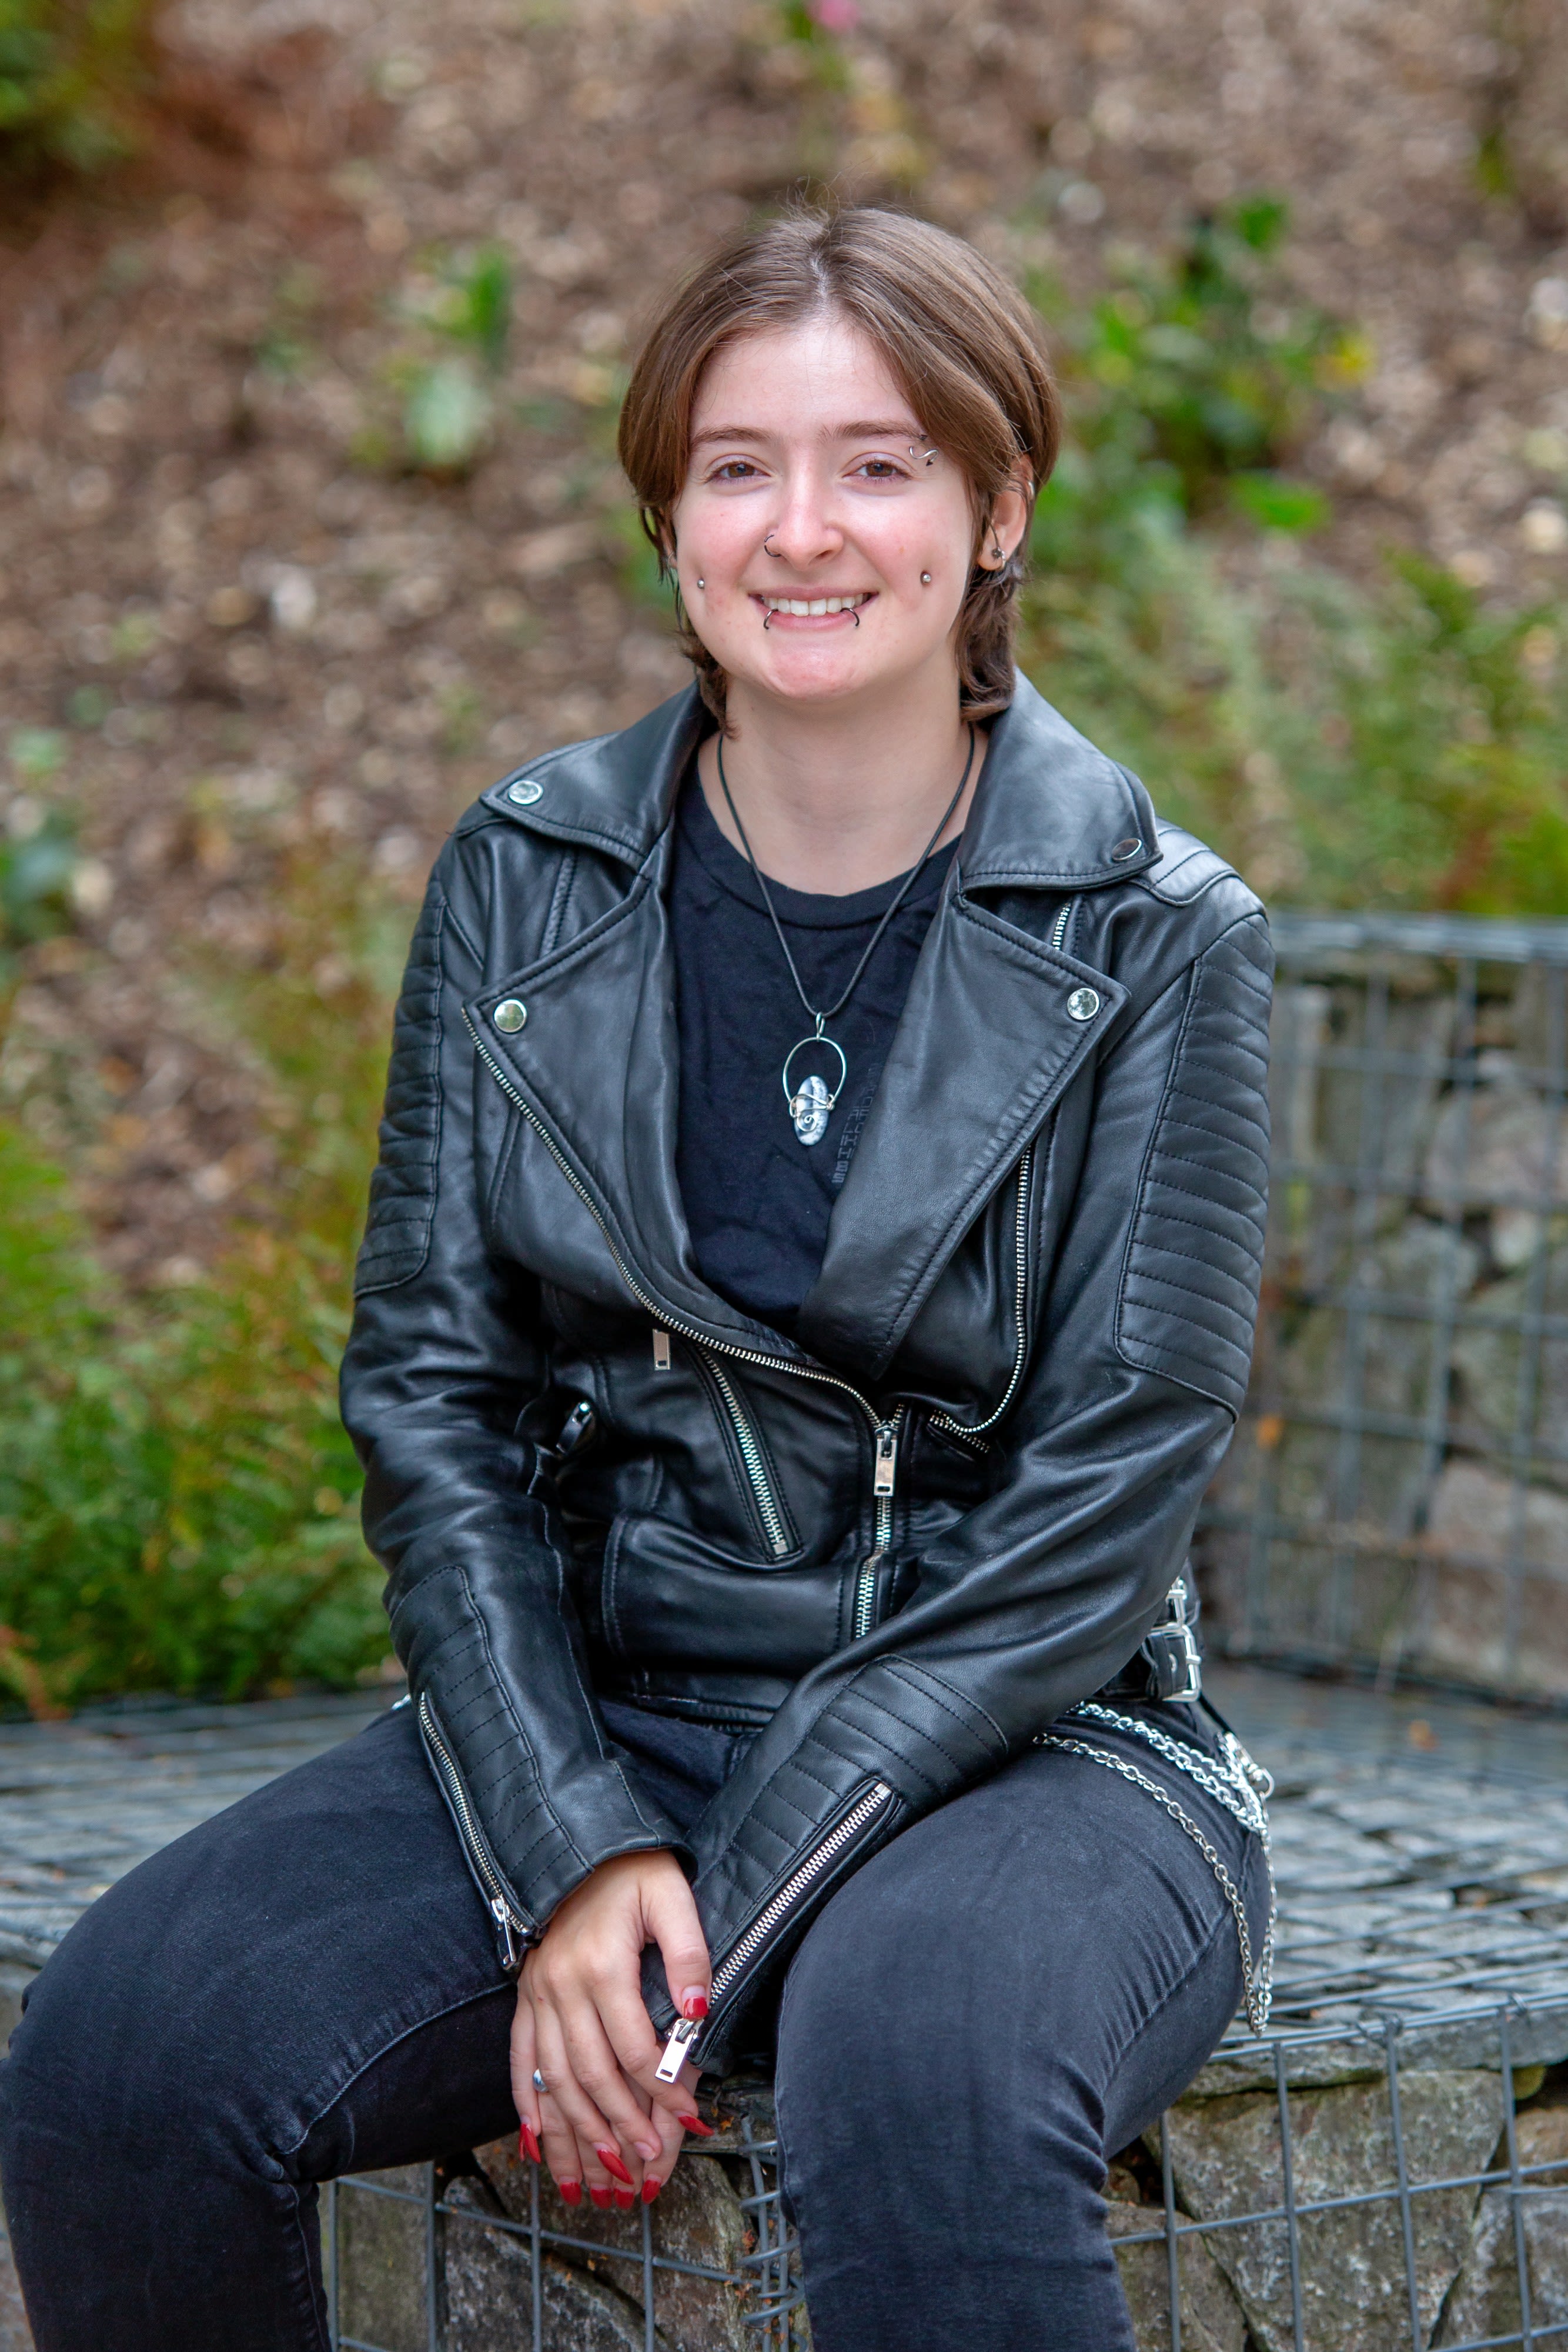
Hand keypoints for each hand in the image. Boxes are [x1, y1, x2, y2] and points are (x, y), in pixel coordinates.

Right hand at [510, 1850, 712, 2207]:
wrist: (580, 1843)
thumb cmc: (635, 1871)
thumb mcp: (673, 1897)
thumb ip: (689, 1954)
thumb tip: (695, 2012)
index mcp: (601, 1965)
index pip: (633, 2048)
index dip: (662, 2090)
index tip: (690, 2119)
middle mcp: (561, 1986)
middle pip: (590, 2076)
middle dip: (620, 2127)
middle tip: (646, 2166)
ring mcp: (537, 1994)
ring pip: (553, 2081)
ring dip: (574, 2135)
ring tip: (597, 2179)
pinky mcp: (524, 1997)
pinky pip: (519, 2062)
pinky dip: (528, 2107)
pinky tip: (538, 2145)